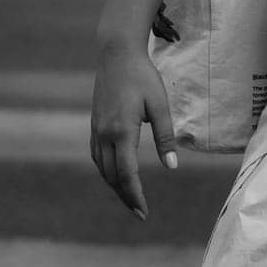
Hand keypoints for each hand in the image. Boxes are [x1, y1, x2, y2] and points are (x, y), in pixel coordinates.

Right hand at [90, 44, 178, 220]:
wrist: (117, 54)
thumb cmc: (143, 77)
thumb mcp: (159, 105)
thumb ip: (165, 136)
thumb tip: (171, 166)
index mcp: (122, 132)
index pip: (127, 174)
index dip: (135, 195)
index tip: (144, 212)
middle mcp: (104, 135)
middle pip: (112, 176)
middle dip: (125, 196)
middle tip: (139, 212)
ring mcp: (96, 130)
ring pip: (102, 168)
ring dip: (114, 185)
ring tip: (129, 197)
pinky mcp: (94, 124)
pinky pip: (97, 156)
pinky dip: (106, 170)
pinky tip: (115, 173)